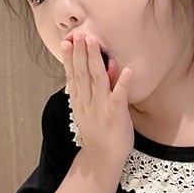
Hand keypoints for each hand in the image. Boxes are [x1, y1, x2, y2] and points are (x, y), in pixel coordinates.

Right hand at [61, 30, 133, 161]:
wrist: (102, 158)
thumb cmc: (98, 133)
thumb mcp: (88, 110)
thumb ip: (92, 90)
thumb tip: (101, 69)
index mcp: (80, 101)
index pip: (73, 76)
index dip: (70, 58)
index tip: (67, 41)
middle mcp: (88, 102)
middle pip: (82, 74)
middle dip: (80, 53)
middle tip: (79, 34)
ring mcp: (101, 108)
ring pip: (97, 80)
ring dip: (95, 61)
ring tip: (94, 42)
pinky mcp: (116, 115)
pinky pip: (119, 97)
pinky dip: (122, 84)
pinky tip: (126, 70)